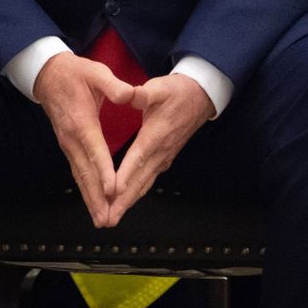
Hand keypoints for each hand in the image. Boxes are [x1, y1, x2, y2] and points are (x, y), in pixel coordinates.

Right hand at [33, 52, 132, 227]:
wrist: (46, 75)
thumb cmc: (74, 72)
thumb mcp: (95, 72)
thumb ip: (113, 85)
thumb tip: (129, 94)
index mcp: (82, 121)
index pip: (95, 150)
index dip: (104, 170)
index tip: (114, 189)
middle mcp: (72, 138)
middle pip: (85, 172)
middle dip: (97, 197)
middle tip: (107, 218)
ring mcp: (67, 144)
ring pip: (80, 176)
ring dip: (90, 198)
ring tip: (101, 219)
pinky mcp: (68, 146)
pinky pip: (77, 171)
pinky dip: (85, 189)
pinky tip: (93, 201)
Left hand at [103, 73, 211, 225]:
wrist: (200, 97)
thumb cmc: (177, 92)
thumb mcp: (159, 88)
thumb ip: (143, 94)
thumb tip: (130, 94)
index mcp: (156, 135)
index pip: (138, 158)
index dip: (125, 175)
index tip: (112, 191)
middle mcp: (160, 152)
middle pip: (139, 181)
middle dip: (122, 201)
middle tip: (106, 219)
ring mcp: (163, 158)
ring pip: (143, 184)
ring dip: (127, 202)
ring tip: (111, 218)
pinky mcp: (163, 159)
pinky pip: (147, 181)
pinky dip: (134, 193)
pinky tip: (124, 202)